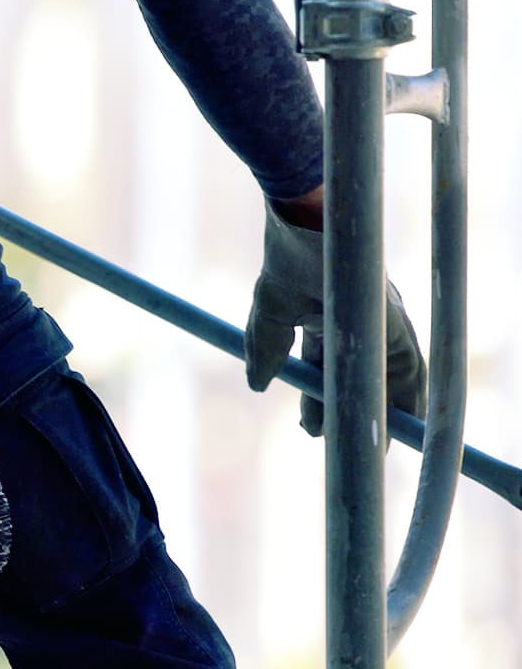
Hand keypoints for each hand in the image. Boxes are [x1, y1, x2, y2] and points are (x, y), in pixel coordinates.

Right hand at [243, 194, 427, 434]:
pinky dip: (409, 396)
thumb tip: (257, 383)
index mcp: (328, 319)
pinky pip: (410, 366)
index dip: (319, 399)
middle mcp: (360, 323)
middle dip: (353, 413)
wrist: (305, 223)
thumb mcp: (270, 314)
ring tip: (380, 445)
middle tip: (343, 444)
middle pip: (362, 378)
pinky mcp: (395, 318)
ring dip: (388, 412)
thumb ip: (266, 348)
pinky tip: (405, 419)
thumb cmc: (287, 258)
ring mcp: (381, 320)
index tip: (311, 426)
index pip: (327, 370)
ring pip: (393, 377)